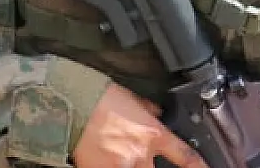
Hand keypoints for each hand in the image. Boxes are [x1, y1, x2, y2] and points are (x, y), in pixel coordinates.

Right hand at [73, 83, 207, 167]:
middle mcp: (141, 154)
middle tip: (142, 157)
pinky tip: (107, 162)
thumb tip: (158, 115)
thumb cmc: (102, 98)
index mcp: (154, 134)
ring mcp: (121, 166)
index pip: (185, 156)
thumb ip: (150, 112)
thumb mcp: (135, 100)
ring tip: (122, 158)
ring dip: (134, 167)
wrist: (74, 104)